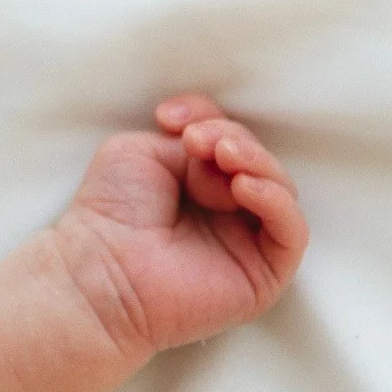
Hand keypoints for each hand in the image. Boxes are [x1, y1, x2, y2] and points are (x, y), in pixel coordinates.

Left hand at [52, 93, 307, 358]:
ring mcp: (247, 243)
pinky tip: (244, 186)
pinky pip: (291, 232)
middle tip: (196, 141)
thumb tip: (220, 141)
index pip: (227, 138)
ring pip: (280, 190)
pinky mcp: (264, 274)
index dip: (208, 118)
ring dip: (256, 161)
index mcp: (196, 183)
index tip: (168, 117)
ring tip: (221, 154)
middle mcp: (226, 212)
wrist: (100, 267)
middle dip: (230, 138)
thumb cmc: (110, 210)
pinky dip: (275, 200)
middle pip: (257, 161)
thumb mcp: (142, 150)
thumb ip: (189, 136)